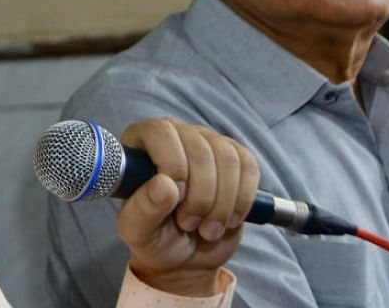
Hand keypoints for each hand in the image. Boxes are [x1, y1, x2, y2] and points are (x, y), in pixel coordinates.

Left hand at [115, 118, 259, 296]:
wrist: (185, 255)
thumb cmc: (154, 236)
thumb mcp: (138, 231)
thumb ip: (143, 209)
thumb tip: (164, 185)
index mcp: (141, 143)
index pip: (161, 132)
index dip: (173, 165)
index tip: (177, 200)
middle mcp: (175, 135)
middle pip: (200, 148)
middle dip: (201, 195)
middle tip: (189, 225)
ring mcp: (208, 143)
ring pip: (228, 158)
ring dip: (223, 202)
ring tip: (208, 229)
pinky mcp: (236, 159)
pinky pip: (249, 168)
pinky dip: (243, 199)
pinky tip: (228, 220)